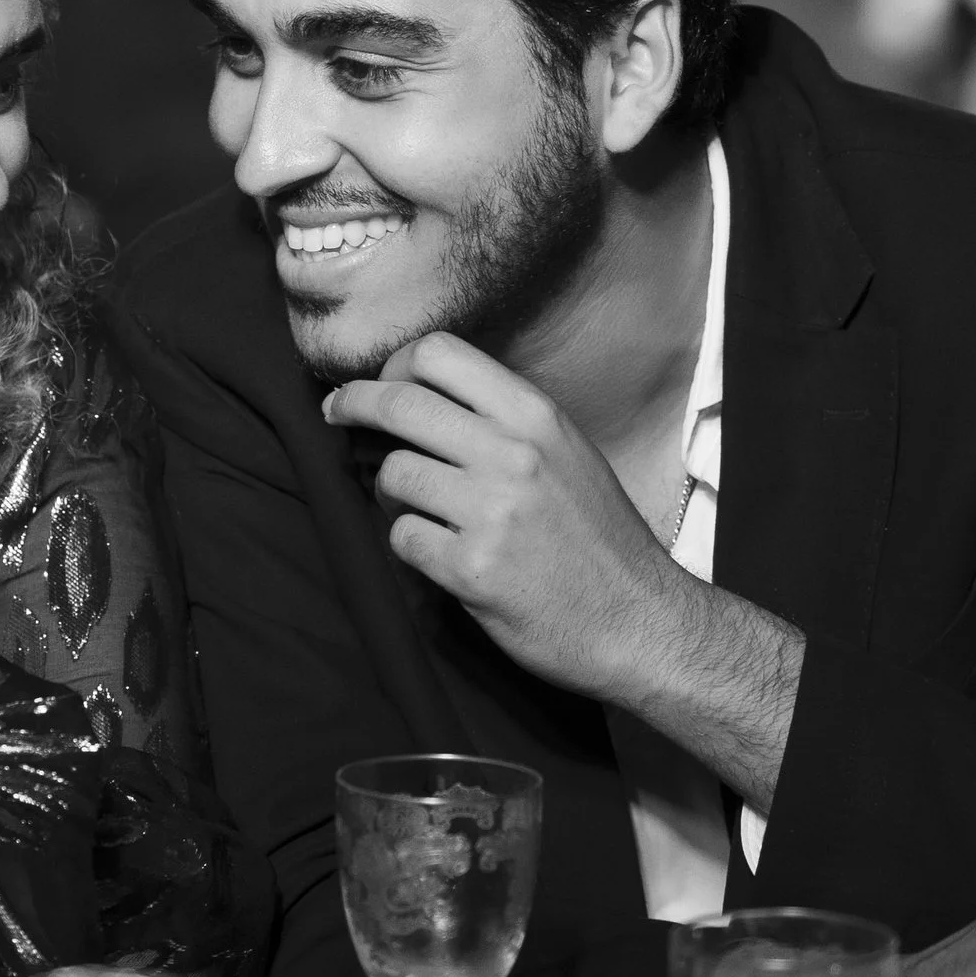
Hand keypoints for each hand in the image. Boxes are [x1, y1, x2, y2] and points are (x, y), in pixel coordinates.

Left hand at [323, 332, 697, 703]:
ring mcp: (491, 511)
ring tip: (419, 508)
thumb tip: (424, 396)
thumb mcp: (568, 454)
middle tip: (336, 412)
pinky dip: (410, 545)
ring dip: (391, 493)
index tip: (380, 383)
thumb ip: (504, 421)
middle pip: (398, 403)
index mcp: (536, 416)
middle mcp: (513, 454)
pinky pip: (401, 537)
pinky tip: (440, 554)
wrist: (639, 622)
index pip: (438, 353)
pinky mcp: (470, 568)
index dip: (393, 366)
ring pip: (392, 474)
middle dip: (353, 405)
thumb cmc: (599, 540)